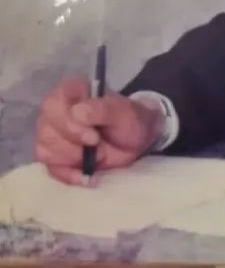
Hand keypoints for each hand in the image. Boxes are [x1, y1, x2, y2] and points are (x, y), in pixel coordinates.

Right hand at [35, 77, 164, 185]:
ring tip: (97, 154)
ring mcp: (52, 134)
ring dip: (74, 158)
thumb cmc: (129, 119)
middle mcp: (55, 111)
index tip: (93, 137)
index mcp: (72, 92)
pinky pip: (51, 168)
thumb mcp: (124, 112)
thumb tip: (77, 112)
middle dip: (73, 143)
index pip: (54, 104)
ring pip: (46, 150)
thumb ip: (103, 109)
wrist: (136, 139)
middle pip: (47, 130)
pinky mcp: (54, 155)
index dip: (69, 123)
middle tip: (97, 143)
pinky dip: (69, 174)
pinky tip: (85, 175)